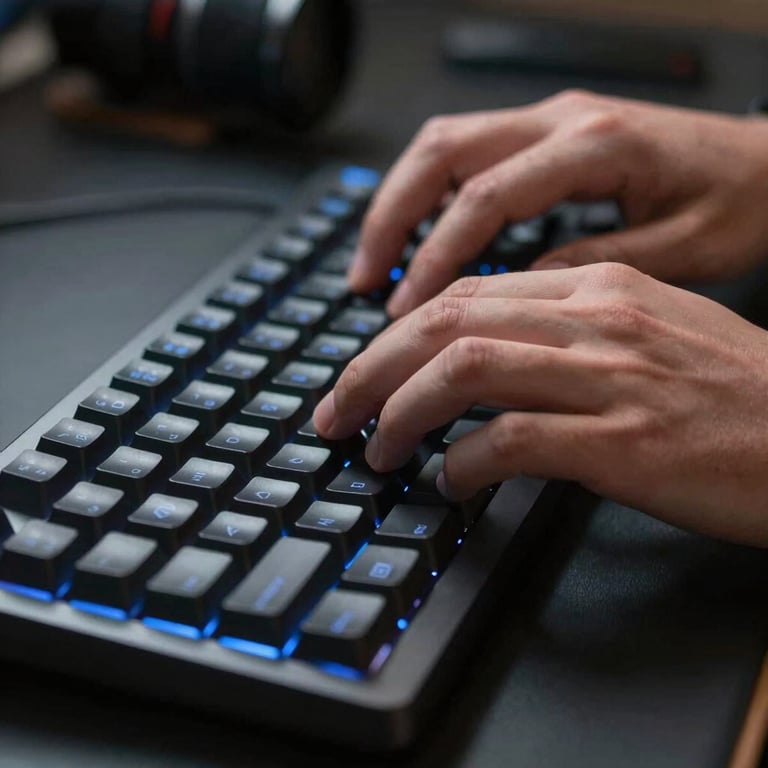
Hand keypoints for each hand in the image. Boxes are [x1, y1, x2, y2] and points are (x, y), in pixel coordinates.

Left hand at [314, 264, 767, 546]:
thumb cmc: (737, 394)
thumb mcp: (648, 335)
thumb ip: (566, 335)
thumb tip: (484, 365)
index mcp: (597, 287)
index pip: (466, 294)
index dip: (399, 333)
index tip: (367, 370)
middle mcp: (595, 318)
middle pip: (444, 322)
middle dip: (371, 368)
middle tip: (335, 411)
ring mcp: (608, 377)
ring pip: (462, 371)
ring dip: (398, 413)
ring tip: (373, 450)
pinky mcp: (621, 443)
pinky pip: (507, 442)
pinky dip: (459, 463)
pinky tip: (447, 484)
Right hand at [347, 90, 767, 317]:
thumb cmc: (741, 202)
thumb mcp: (679, 252)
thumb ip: (590, 269)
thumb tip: (515, 299)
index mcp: (595, 145)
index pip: (485, 198)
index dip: (435, 257)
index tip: (404, 310)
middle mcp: (562, 119)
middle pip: (441, 152)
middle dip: (390, 219)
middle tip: (362, 282)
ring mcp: (550, 121)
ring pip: (443, 146)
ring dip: (400, 206)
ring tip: (375, 268)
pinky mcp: (548, 136)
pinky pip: (467, 157)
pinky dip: (430, 200)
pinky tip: (420, 244)